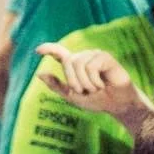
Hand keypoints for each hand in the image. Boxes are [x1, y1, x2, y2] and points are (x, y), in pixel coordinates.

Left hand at [38, 46, 153, 129]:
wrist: (117, 105)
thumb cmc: (96, 100)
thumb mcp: (72, 96)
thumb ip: (56, 86)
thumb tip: (39, 74)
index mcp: (75, 65)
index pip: (59, 53)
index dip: (49, 49)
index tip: (37, 50)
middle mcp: (84, 57)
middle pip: (68, 61)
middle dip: (73, 81)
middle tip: (84, 91)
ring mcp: (95, 55)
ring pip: (78, 64)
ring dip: (85, 83)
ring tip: (96, 89)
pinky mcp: (105, 57)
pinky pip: (91, 67)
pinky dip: (94, 81)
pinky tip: (102, 85)